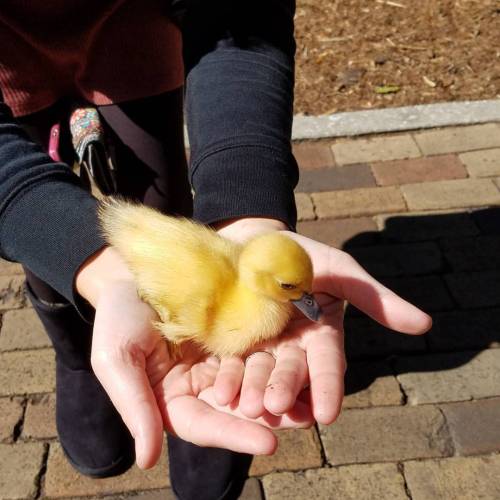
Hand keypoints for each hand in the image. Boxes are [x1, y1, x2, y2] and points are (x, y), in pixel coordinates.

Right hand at [76, 247, 313, 468]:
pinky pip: (257, 349)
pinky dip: (278, 358)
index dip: (234, 435)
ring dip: (280, 391)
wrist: (134, 274)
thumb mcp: (118, 359)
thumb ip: (134, 407)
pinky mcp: (234, 336)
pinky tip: (304, 362)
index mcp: (172, 400)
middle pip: (237, 408)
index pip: (204, 425)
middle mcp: (201, 386)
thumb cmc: (117, 318)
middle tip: (304, 422)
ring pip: (253, 381)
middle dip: (268, 417)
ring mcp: (219, 360)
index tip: (269, 443)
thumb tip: (146, 461)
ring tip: (313, 399)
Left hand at [213, 219, 431, 423]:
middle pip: (291, 371)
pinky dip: (228, 375)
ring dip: (254, 389)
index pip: (328, 364)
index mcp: (321, 334)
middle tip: (274, 407)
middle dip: (285, 389)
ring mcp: (263, 345)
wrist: (253, 239)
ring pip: (261, 372)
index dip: (329, 386)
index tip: (328, 413)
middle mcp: (293, 346)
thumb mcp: (339, 270)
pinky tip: (219, 390)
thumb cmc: (302, 252)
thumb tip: (426, 326)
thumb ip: (374, 297)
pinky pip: (232, 360)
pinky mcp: (234, 340)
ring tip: (244, 406)